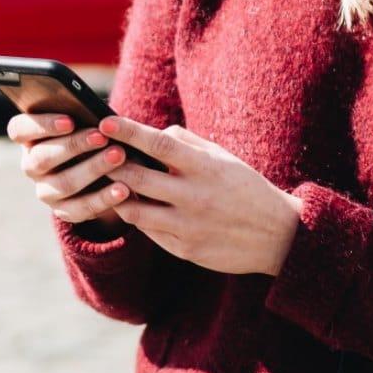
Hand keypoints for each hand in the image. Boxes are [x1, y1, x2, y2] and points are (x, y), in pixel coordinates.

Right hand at [7, 112, 132, 226]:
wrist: (103, 171)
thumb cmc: (90, 134)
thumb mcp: (83, 122)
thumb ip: (82, 116)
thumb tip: (96, 115)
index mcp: (28, 138)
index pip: (19, 130)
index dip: (42, 125)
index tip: (69, 121)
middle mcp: (31, 165)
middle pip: (42, 157)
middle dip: (74, 146)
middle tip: (102, 137)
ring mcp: (45, 191)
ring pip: (63, 183)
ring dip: (93, 169)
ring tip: (118, 156)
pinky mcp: (63, 211)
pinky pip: (81, 208)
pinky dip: (104, 198)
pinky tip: (123, 189)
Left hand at [98, 115, 302, 276]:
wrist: (279, 236)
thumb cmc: (246, 188)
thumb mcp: (223, 158)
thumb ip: (187, 143)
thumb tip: (153, 132)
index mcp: (205, 168)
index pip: (158, 144)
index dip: (128, 132)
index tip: (105, 122)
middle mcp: (194, 197)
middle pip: (137, 178)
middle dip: (110, 165)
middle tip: (94, 155)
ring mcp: (188, 226)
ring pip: (135, 210)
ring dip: (116, 195)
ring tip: (108, 184)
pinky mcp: (185, 250)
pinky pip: (149, 232)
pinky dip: (137, 217)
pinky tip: (132, 207)